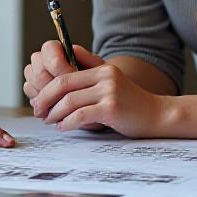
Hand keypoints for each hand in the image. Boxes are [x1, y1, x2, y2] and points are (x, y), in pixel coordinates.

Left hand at [26, 41, 168, 135]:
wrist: (158, 116)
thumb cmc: (130, 105)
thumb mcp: (110, 86)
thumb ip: (88, 82)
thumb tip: (55, 90)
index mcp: (101, 68)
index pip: (64, 74)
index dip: (47, 89)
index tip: (39, 101)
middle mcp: (104, 76)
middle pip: (62, 85)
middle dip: (45, 99)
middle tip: (38, 111)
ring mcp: (108, 91)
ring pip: (69, 101)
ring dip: (54, 113)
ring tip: (50, 121)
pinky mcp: (112, 108)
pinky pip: (80, 115)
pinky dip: (67, 122)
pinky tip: (63, 127)